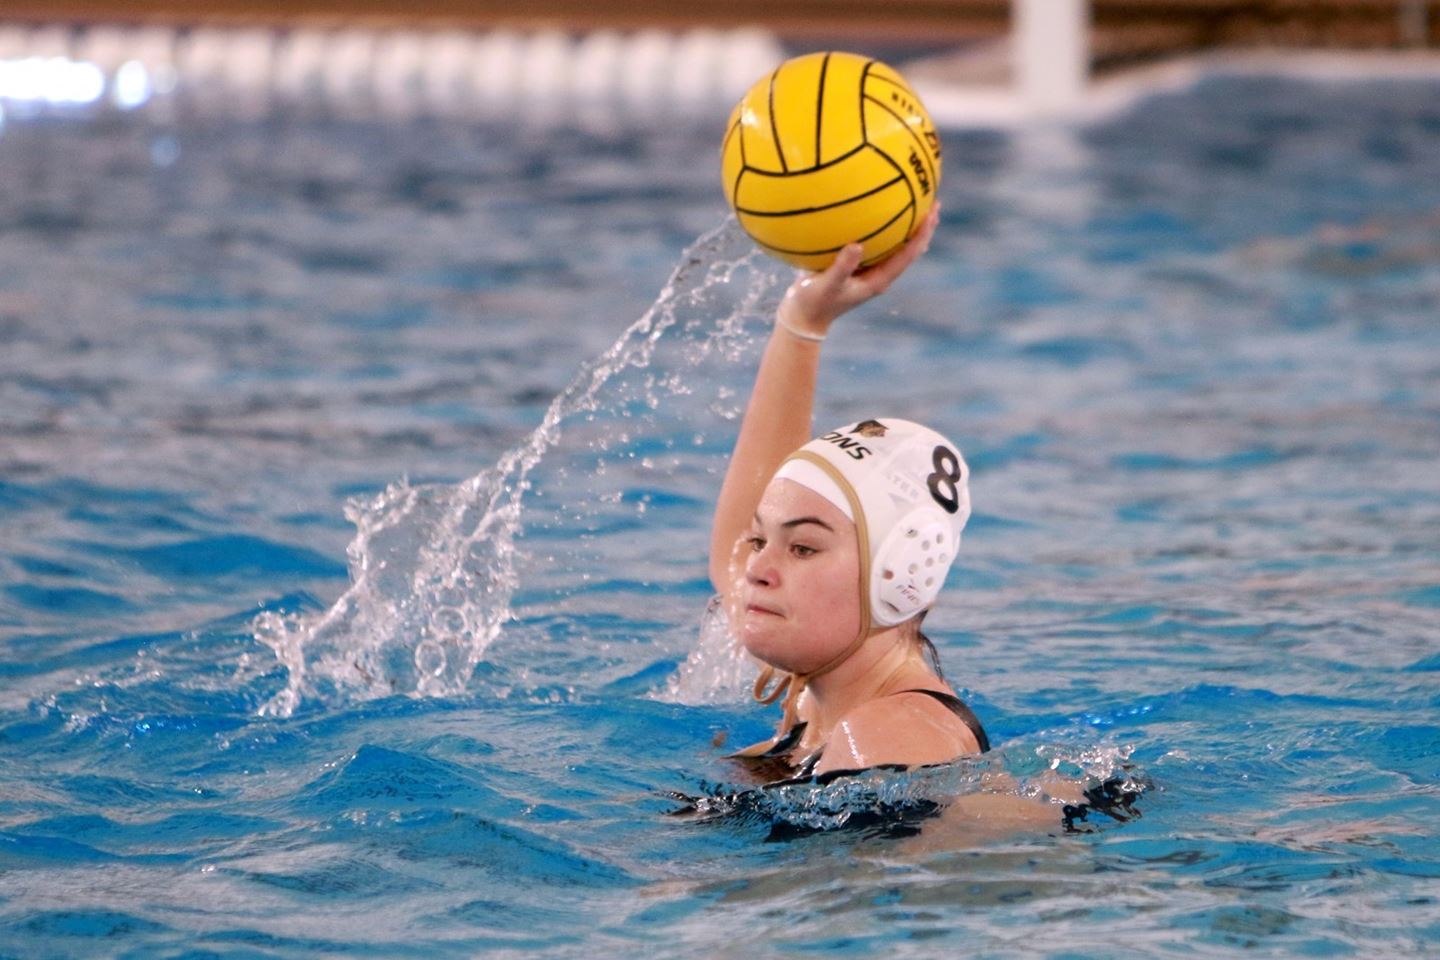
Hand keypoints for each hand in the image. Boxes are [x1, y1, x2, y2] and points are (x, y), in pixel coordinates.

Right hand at [776, 203, 939, 337]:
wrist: (802, 317)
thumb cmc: (814, 303)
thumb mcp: (826, 286)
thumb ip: (841, 268)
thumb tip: (857, 246)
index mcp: (878, 281)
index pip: (907, 256)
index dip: (921, 236)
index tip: (931, 215)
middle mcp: (878, 274)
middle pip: (909, 249)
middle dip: (922, 227)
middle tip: (934, 203)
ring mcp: (868, 270)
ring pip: (895, 245)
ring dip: (907, 226)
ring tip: (918, 202)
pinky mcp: (856, 265)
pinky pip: (875, 242)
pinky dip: (880, 226)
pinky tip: (873, 208)